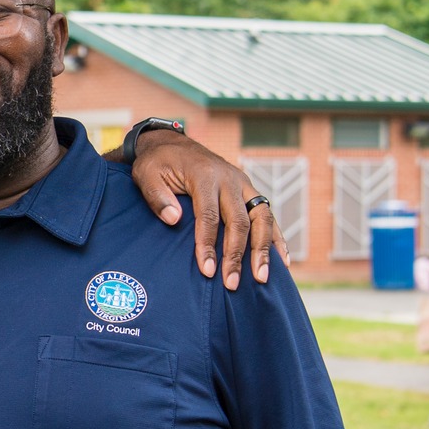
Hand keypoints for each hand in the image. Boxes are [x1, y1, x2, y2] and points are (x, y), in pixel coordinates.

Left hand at [128, 129, 285, 287]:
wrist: (172, 144)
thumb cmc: (157, 164)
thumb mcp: (147, 175)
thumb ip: (158, 197)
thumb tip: (174, 220)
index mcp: (204, 175)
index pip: (209, 215)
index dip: (209, 244)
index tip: (207, 270)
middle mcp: (229, 179)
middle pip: (239, 220)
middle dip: (237, 254)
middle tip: (231, 283)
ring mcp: (243, 184)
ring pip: (261, 218)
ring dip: (262, 250)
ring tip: (262, 278)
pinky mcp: (249, 191)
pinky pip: (267, 215)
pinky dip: (276, 238)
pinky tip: (282, 261)